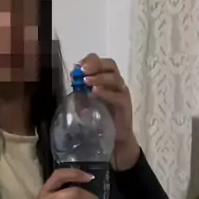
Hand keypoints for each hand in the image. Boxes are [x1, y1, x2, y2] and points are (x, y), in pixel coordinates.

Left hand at [79, 53, 140, 170]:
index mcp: (107, 78)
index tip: (77, 67)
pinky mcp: (125, 104)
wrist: (115, 138)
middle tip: (82, 70)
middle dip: (95, 65)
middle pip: (110, 65)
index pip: (101, 62)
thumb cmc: (101, 118)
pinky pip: (117, 95)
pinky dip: (105, 92)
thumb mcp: (87, 101)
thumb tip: (73, 76)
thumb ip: (81, 89)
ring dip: (98, 77)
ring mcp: (122, 92)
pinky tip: (94, 93)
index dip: (90, 61)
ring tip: (86, 82)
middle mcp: (116, 82)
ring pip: (114, 77)